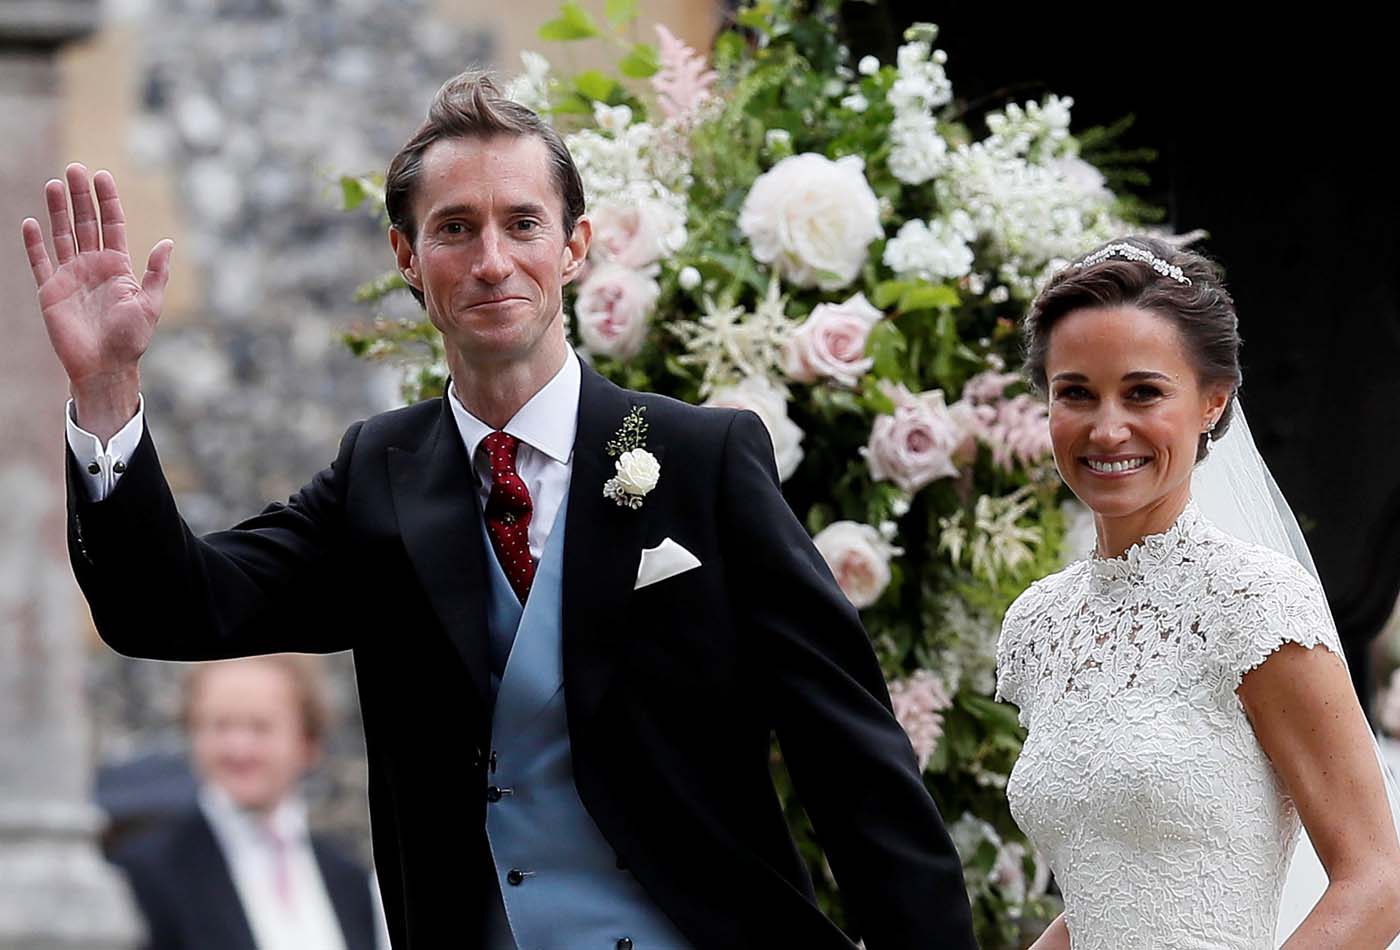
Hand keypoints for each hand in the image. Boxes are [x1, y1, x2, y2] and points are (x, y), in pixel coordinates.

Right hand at [21, 163, 171, 438]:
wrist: (105, 366)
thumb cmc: (131, 339)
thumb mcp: (149, 304)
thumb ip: (156, 273)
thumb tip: (166, 243)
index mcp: (118, 267)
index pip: (112, 225)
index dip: (107, 201)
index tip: (102, 176)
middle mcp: (94, 266)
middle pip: (85, 223)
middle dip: (81, 196)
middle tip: (74, 169)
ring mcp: (71, 276)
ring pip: (63, 235)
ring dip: (57, 210)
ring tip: (54, 184)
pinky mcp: (50, 290)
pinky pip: (40, 261)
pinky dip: (35, 243)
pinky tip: (31, 222)